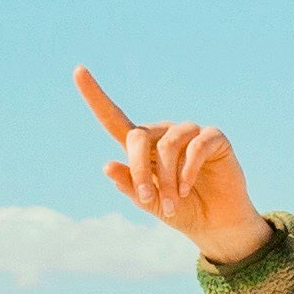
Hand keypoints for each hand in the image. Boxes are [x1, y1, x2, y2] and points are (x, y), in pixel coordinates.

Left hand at [77, 71, 267, 264]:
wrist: (216, 222)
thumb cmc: (181, 210)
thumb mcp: (151, 202)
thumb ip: (131, 186)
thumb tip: (107, 166)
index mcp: (141, 147)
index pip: (113, 118)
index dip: (95, 95)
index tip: (77, 71)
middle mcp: (163, 133)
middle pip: (137, 136)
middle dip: (139, 170)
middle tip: (147, 198)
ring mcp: (189, 133)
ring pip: (167, 145)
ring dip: (168, 179)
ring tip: (173, 204)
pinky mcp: (213, 137)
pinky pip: (196, 146)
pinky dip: (188, 170)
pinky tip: (188, 189)